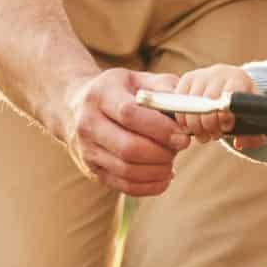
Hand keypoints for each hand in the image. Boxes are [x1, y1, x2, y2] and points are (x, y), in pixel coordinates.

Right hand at [57, 67, 188, 195]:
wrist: (76, 107)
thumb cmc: (119, 92)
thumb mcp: (138, 79)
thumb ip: (165, 88)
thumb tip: (189, 107)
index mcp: (100, 95)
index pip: (129, 115)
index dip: (160, 128)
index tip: (183, 135)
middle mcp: (88, 124)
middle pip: (128, 148)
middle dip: (162, 152)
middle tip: (180, 148)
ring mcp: (87, 150)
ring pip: (127, 170)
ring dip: (158, 170)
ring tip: (172, 161)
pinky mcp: (92, 171)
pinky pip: (124, 186)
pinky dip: (150, 186)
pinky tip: (164, 176)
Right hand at [171, 64, 257, 143]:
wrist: (231, 84)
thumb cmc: (242, 105)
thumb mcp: (253, 117)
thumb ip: (253, 135)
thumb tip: (239, 143)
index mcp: (239, 79)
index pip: (229, 97)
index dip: (225, 116)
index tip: (226, 127)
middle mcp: (220, 73)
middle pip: (208, 102)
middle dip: (209, 124)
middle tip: (213, 135)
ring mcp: (201, 74)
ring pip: (191, 103)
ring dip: (195, 124)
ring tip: (203, 133)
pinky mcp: (187, 78)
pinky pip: (180, 100)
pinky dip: (183, 117)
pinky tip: (191, 125)